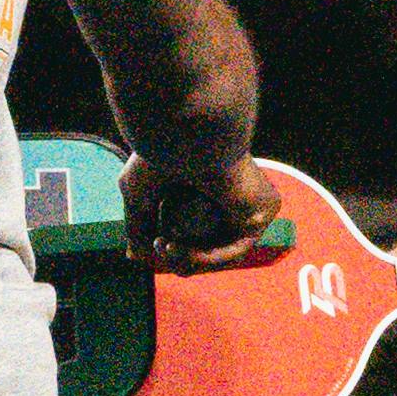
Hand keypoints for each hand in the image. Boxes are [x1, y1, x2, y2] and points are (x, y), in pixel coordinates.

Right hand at [125, 152, 292, 271]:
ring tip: (163, 248)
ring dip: (188, 260)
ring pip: (223, 252)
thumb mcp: (140, 194)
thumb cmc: (160, 153)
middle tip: (157, 249)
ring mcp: (250, 202)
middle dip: (179, 257)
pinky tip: (177, 250)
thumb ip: (138, 227)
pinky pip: (236, 248)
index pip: (196, 228)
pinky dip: (205, 256)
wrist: (185, 135)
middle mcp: (232, 193)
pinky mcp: (262, 210)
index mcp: (209, 184)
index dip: (173, 247)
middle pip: (210, 244)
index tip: (151, 247)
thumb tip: (134, 258)